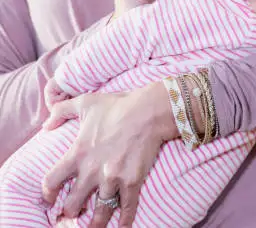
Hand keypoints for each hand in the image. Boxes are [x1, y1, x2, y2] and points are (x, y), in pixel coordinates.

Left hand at [42, 83, 177, 227]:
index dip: (47, 193)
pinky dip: (125, 221)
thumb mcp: (85, 102)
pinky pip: (127, 209)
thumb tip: (45, 125)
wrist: (147, 111)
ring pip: (99, 213)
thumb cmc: (117, 106)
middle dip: (71, 212)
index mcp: (78, 153)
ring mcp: (112, 179)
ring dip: (95, 224)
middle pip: (73, 205)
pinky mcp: (132, 182)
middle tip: (72, 215)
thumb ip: (61, 110)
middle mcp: (92, 171)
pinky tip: (122, 227)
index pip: (52, 181)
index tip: (49, 199)